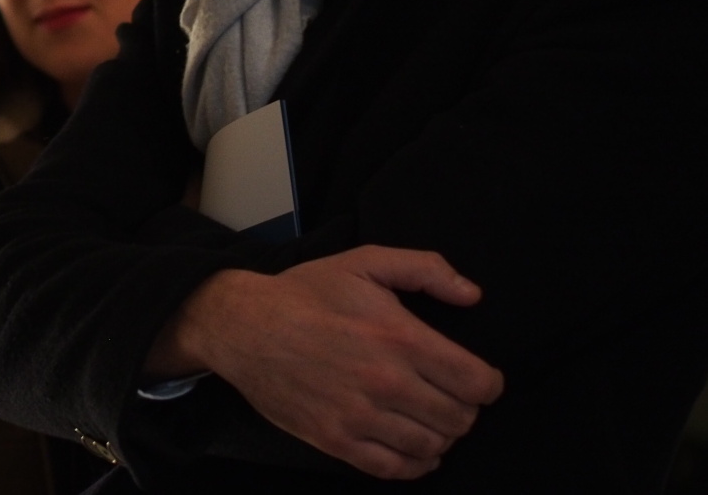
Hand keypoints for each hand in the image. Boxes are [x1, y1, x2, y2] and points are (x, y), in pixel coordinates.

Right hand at [145, 246, 504, 479]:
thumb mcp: (364, 263)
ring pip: (433, 446)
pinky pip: (396, 469)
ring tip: (428, 417)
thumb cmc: (305, 294)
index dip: (487, 382)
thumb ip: (425, 269)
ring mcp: (359, 416)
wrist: (244, 326)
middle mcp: (385, 382)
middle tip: (448, 395)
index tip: (478, 378)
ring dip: (440, 435)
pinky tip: (413, 446)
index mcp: (398, 337)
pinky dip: (415, 463)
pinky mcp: (336, 440)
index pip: (476, 382)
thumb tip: (472, 296)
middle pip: (460, 419)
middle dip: (463, 408)